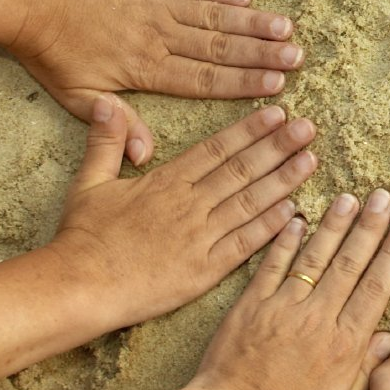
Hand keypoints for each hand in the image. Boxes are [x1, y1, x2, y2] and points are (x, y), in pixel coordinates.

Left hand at [9, 0, 303, 164]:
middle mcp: (157, 35)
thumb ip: (116, 124)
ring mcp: (156, 3)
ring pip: (213, 16)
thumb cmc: (51, 53)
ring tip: (286, 28)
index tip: (277, 87)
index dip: (243, 84)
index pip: (204, 79)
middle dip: (261, 54)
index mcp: (144, 69)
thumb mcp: (76, 98)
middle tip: (298, 57)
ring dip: (252, 23)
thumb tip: (146, 155)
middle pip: (218, 48)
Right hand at [52, 101, 317, 331]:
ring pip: (250, 202)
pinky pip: (244, 244)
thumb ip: (106, 141)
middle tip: (309, 127)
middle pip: (242, 169)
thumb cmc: (81, 237)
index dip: (249, 130)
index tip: (277, 113)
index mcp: (166, 181)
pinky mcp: (204, 269)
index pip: (216, 149)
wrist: (78, 286)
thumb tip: (107, 103)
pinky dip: (270, 227)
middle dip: (278, 146)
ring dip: (283, 180)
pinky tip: (294, 211)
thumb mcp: (89, 182)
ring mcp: (199, 236)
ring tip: (311, 160)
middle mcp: (189, 204)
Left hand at [189, 189, 389, 389]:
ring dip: (335, 225)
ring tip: (350, 198)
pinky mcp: (252, 304)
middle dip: (370, 228)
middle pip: (351, 263)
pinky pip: (273, 265)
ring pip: (315, 257)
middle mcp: (318, 317)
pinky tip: (297, 218)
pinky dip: (285, 241)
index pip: (376, 289)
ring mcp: (283, 307)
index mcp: (344, 344)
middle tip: (384, 198)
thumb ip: (368, 374)